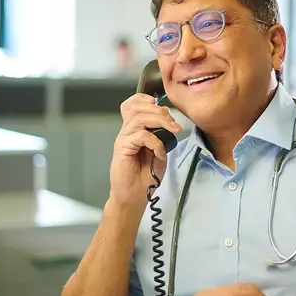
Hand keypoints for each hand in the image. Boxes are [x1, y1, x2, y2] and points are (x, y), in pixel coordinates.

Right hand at [108, 93, 181, 211]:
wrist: (134, 196)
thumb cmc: (145, 176)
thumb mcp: (159, 150)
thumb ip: (161, 134)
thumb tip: (167, 117)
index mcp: (134, 129)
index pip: (133, 104)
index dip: (145, 99)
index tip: (163, 107)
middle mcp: (127, 131)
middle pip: (138, 107)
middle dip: (159, 111)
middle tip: (174, 123)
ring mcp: (123, 139)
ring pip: (139, 118)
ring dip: (160, 121)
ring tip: (171, 131)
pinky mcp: (122, 148)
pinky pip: (141, 135)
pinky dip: (155, 142)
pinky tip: (159, 152)